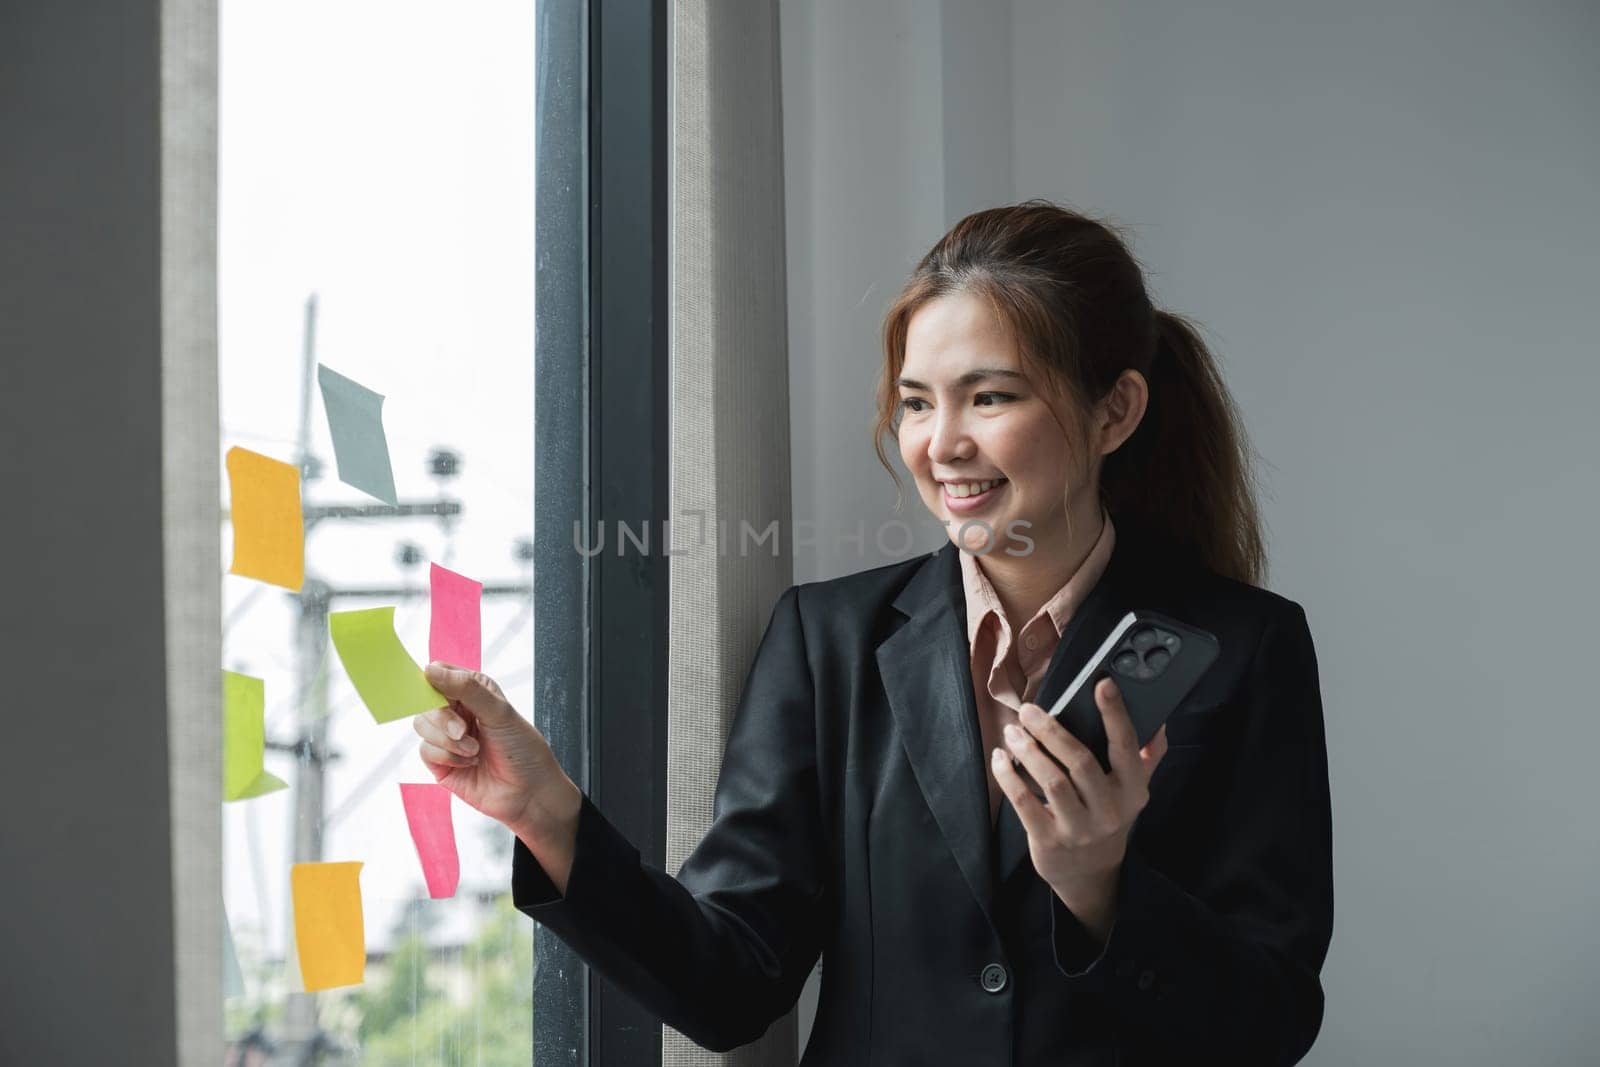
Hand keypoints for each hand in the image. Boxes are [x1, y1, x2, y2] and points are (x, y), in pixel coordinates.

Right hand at [415, 662, 581, 852]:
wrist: (529, 792)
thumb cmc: (523, 749)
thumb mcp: (499, 712)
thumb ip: (466, 688)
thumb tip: (430, 669)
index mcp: (474, 691)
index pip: (440, 673)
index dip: (433, 678)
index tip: (435, 686)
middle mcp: (459, 711)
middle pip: (425, 701)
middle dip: (443, 718)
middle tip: (464, 731)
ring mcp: (447, 736)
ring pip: (421, 725)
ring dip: (449, 740)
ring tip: (475, 750)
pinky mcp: (440, 761)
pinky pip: (426, 750)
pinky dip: (448, 757)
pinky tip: (470, 763)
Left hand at [991, 678, 1166, 922]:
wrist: (1089, 872)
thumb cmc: (1107, 817)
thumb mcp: (1132, 791)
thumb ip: (1145, 757)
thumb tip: (1159, 723)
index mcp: (1132, 791)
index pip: (1126, 747)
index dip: (1115, 714)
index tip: (1101, 684)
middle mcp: (1109, 810)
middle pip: (1081, 762)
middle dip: (1051, 731)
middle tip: (1029, 710)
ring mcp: (1079, 828)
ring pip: (1052, 781)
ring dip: (1028, 750)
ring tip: (1012, 730)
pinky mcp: (1049, 841)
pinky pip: (1025, 803)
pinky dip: (1009, 777)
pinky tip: (1001, 758)